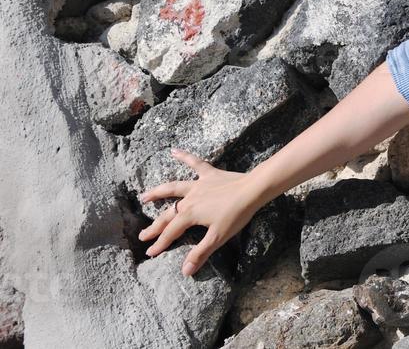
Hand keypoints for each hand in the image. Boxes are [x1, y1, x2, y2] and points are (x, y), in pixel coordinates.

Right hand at [137, 147, 262, 276]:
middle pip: (168, 214)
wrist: (253, 189)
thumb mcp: (218, 237)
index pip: (170, 233)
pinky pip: (195, 163)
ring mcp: (198, 185)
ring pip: (173, 188)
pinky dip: (184, 156)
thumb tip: (185, 271)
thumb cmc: (237, 214)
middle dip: (154, 226)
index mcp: (189, 215)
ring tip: (143, 197)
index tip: (149, 253)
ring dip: (157, 192)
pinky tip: (173, 150)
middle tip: (142, 235)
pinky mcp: (209, 174)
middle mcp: (189, 199)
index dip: (160, 244)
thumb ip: (200, 253)